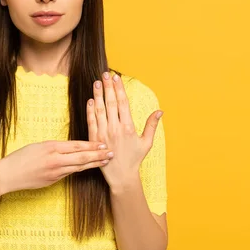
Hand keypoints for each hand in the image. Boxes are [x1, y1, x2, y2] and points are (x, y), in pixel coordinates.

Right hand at [0, 140, 114, 192]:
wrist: (8, 175)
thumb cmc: (21, 157)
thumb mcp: (38, 146)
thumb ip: (55, 148)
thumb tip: (70, 148)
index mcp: (51, 148)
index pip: (76, 145)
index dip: (92, 145)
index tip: (104, 143)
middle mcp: (55, 160)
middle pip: (81, 157)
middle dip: (98, 155)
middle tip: (112, 153)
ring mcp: (55, 173)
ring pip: (78, 167)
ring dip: (93, 164)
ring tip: (106, 161)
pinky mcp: (53, 181)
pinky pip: (69, 174)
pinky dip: (80, 170)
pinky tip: (88, 168)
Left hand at [87, 71, 163, 187]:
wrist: (121, 176)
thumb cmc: (134, 159)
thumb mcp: (146, 142)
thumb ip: (152, 125)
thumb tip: (160, 111)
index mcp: (128, 127)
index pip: (122, 103)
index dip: (119, 88)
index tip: (116, 77)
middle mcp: (115, 128)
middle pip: (110, 102)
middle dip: (108, 87)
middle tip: (105, 74)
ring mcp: (103, 133)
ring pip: (99, 110)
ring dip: (98, 95)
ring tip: (97, 82)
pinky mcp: (94, 139)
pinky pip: (91, 121)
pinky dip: (90, 110)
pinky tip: (90, 99)